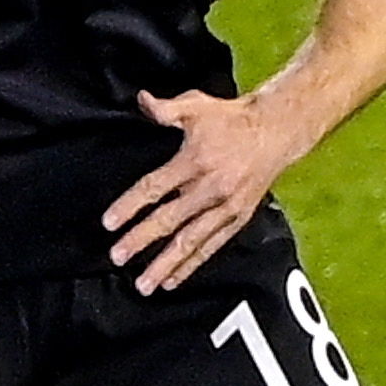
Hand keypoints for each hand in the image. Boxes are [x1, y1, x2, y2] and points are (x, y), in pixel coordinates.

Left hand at [104, 83, 304, 293]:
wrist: (277, 131)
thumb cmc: (233, 118)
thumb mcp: (197, 106)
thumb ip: (166, 109)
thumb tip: (142, 101)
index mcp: (195, 162)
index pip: (154, 188)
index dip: (129, 206)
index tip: (109, 223)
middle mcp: (210, 188)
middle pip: (169, 220)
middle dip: (141, 240)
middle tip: (117, 257)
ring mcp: (225, 207)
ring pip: (190, 242)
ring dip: (165, 264)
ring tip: (144, 283)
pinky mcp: (237, 218)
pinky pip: (211, 246)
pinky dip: (192, 265)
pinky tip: (173, 280)